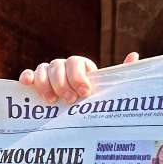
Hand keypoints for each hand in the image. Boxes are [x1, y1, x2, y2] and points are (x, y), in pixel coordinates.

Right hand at [19, 52, 138, 103]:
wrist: (76, 108)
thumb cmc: (93, 97)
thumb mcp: (106, 87)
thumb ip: (119, 72)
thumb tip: (134, 55)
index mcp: (80, 66)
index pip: (76, 62)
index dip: (79, 76)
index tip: (85, 92)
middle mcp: (63, 66)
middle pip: (58, 66)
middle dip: (63, 83)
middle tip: (70, 100)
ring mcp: (48, 73)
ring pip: (43, 70)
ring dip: (46, 84)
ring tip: (52, 101)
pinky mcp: (36, 82)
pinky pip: (29, 74)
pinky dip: (27, 77)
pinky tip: (28, 85)